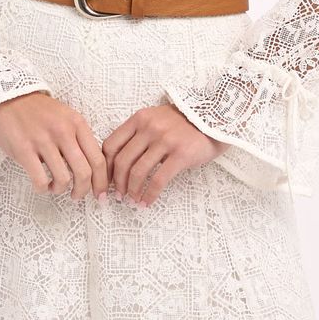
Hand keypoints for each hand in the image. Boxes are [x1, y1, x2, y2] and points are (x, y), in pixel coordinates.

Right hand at [0, 92, 108, 201]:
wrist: (7, 97)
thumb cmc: (37, 111)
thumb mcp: (65, 116)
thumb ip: (78, 138)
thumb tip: (91, 169)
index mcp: (77, 123)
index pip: (98, 159)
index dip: (102, 182)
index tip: (100, 194)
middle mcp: (63, 131)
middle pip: (84, 172)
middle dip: (82, 191)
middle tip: (76, 196)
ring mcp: (43, 140)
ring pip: (63, 179)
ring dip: (60, 190)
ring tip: (54, 187)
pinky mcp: (23, 149)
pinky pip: (40, 180)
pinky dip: (43, 188)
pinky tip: (41, 184)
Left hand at [102, 103, 229, 207]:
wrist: (214, 117)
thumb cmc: (183, 122)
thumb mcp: (156, 118)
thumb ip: (138, 133)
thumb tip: (119, 161)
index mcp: (139, 118)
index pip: (111, 144)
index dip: (105, 166)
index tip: (106, 181)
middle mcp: (149, 127)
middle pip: (122, 161)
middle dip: (117, 183)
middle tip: (118, 195)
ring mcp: (165, 140)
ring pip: (138, 171)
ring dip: (132, 191)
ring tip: (133, 200)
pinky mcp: (180, 155)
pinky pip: (158, 180)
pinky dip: (149, 194)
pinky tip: (147, 202)